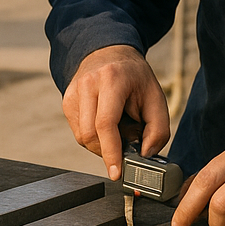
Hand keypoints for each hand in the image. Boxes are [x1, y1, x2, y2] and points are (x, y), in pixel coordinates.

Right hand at [61, 45, 169, 181]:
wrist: (109, 53)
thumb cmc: (134, 77)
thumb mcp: (156, 98)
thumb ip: (158, 130)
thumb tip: (143, 155)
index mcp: (111, 80)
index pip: (105, 123)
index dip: (111, 152)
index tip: (116, 172)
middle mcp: (87, 84)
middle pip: (89, 135)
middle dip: (108, 149)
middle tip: (127, 142)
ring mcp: (73, 92)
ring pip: (81, 136)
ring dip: (101, 143)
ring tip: (118, 127)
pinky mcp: (67, 101)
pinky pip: (78, 131)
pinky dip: (94, 136)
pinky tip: (105, 124)